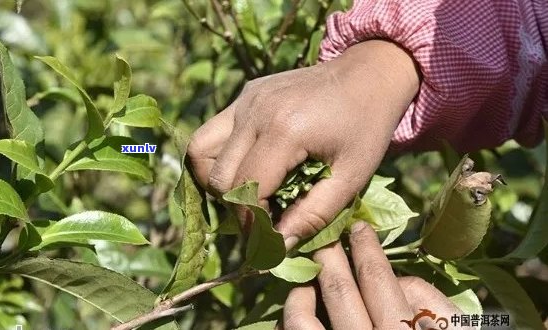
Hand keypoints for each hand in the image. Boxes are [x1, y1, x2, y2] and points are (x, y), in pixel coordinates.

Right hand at [188, 40, 419, 246]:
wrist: (368, 74)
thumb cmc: (366, 127)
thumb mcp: (351, 177)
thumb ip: (314, 215)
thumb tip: (278, 244)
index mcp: (285, 130)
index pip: (246, 190)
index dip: (252, 223)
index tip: (268, 239)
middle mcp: (255, 111)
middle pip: (218, 176)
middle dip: (235, 207)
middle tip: (261, 217)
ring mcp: (245, 99)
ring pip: (201, 151)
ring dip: (216, 181)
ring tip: (246, 193)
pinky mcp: (244, 95)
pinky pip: (214, 132)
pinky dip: (220, 157)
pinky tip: (249, 166)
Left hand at [281, 222, 463, 329]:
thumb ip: (432, 303)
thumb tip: (398, 277)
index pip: (378, 279)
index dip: (366, 248)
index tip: (359, 228)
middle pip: (339, 289)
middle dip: (328, 255)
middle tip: (325, 238)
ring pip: (302, 319)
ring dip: (301, 290)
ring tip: (307, 278)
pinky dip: (291, 322)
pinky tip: (299, 311)